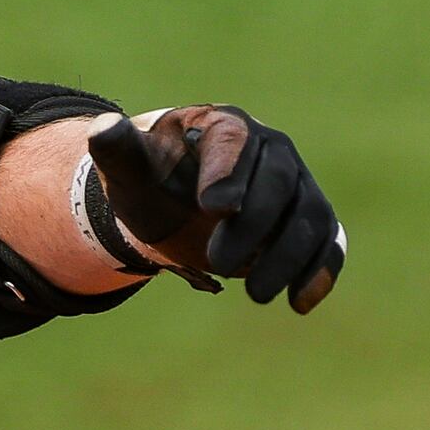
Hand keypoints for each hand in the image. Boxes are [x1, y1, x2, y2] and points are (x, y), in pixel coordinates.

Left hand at [86, 107, 345, 311]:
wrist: (171, 202)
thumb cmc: (149, 178)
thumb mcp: (127, 168)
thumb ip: (116, 150)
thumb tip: (102, 128)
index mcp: (224, 125)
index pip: (232, 143)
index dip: (226, 174)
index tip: (213, 208)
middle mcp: (270, 148)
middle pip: (277, 183)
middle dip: (253, 225)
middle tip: (219, 263)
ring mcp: (297, 184)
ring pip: (309, 216)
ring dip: (288, 257)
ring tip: (257, 296)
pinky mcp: (308, 219)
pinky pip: (327, 242)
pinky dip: (319, 272)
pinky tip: (300, 304)